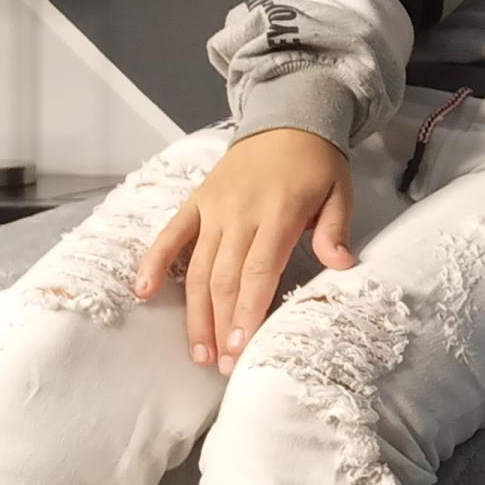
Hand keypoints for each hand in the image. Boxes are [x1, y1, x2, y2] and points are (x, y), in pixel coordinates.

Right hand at [131, 128, 355, 371]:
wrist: (287, 120)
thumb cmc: (317, 163)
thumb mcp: (340, 190)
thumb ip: (336, 228)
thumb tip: (342, 265)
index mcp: (277, 213)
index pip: (258, 271)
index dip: (248, 312)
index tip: (241, 347)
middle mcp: (239, 213)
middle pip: (224, 278)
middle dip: (222, 324)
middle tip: (222, 365)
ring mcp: (213, 208)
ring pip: (198, 267)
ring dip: (195, 312)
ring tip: (198, 351)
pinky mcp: (196, 201)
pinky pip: (170, 234)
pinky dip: (154, 261)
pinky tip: (142, 292)